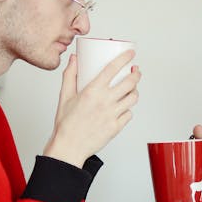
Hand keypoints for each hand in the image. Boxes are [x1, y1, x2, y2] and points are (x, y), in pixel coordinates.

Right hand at [44, 50, 140, 166]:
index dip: (125, 58)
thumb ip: (70, 75)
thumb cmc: (66, 124)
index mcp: (92, 91)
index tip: (131, 54)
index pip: (113, 68)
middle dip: (136, 74)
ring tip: (132, 88)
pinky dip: (128, 109)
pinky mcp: (116, 127)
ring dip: (135, 90)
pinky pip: (129, 114)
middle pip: (130, 82)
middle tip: (135, 71)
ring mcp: (113, 114)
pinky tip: (124, 107)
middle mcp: (105, 101)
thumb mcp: (65, 96)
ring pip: (133, 98)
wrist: (69, 147)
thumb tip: (74, 60)